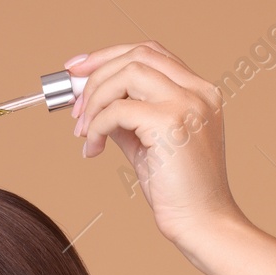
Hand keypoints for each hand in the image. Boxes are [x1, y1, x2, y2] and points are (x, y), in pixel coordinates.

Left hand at [67, 42, 246, 245]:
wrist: (201, 222)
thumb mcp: (147, 144)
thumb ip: (126, 118)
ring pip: (128, 73)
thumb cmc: (177, 190)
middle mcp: (198, 91)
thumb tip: (91, 103)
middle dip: (95, 74)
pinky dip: (97, 126)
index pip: (151, 52)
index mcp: (198, 91)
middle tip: (74, 108)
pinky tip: (93, 149)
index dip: (109, 55)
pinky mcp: (171, 123)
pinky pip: (118, 110)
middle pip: (137, 55)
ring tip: (82, 132)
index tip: (77, 70)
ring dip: (95, 99)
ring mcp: (187, 104)